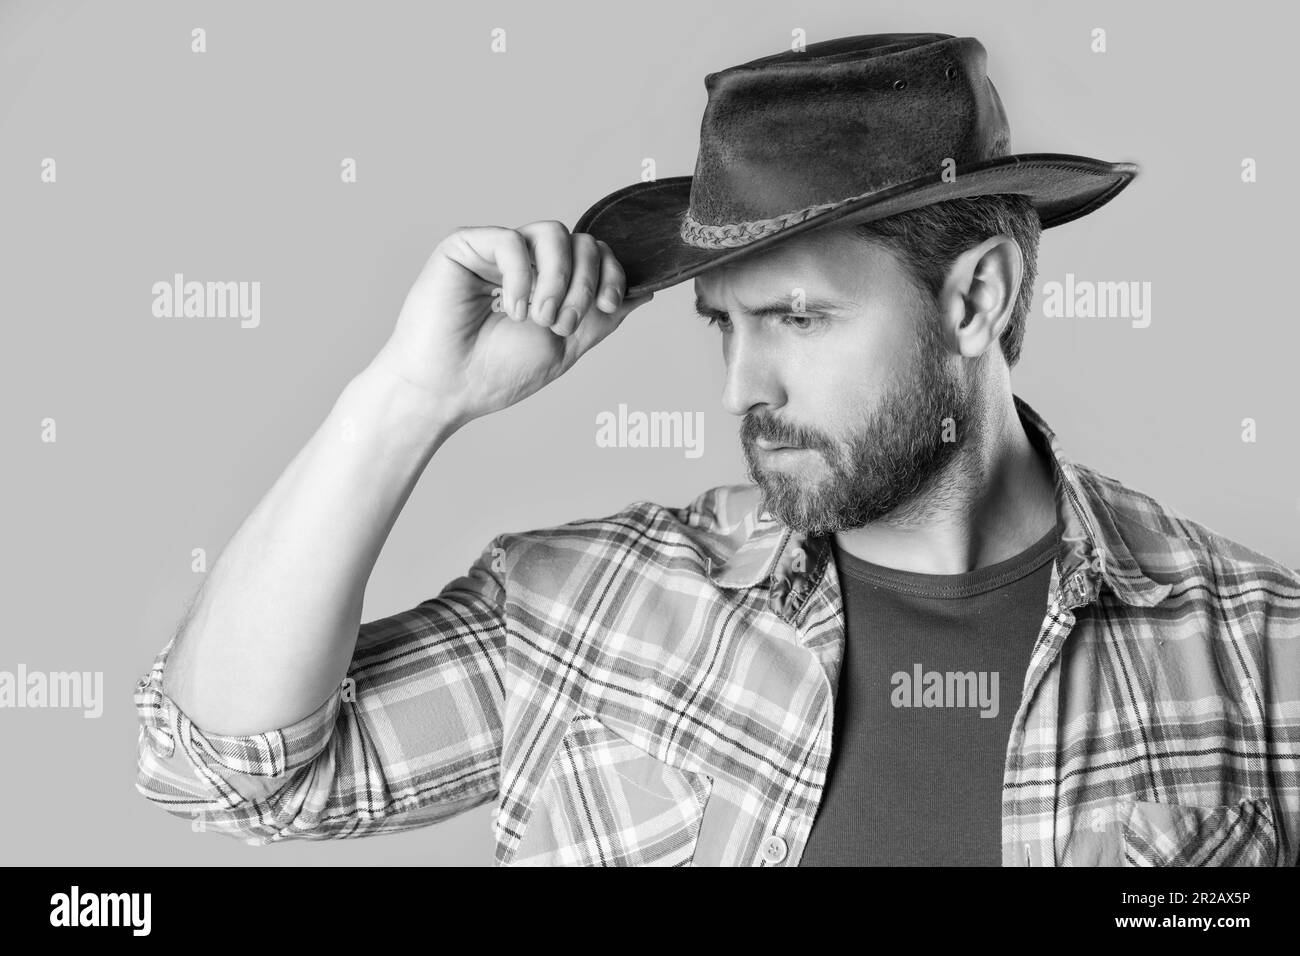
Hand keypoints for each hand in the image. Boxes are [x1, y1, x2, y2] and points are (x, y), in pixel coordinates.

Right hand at [370, 220, 653, 427]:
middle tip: (562, 323)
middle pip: (579, 240)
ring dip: (558, 278)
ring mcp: (494, 252)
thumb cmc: (497, 374)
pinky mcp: (464, 246)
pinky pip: (511, 240)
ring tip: (540, 317)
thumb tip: (645, 292)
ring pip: (551, 232)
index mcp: (548, 283)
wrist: (448, 390)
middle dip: (584, 282)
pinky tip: (510, 310)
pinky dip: (521, 277)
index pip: (594, 254)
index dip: (610, 272)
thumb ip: (603, 317)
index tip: (607, 305)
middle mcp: (524, 262)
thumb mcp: (566, 346)